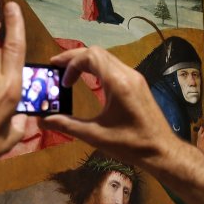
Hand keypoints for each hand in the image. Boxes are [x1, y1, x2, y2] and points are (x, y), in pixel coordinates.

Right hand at [42, 46, 203, 203]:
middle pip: (97, 52)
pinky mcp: (138, 84)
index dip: (71, 64)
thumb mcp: (95, 135)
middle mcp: (127, 74)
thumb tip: (42, 121)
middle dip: (74, 58)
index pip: (90, 56)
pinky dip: (97, 69)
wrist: (161, 150)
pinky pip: (114, 67)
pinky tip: (88, 81)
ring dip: (86, 62)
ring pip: (106, 58)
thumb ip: (67, 125)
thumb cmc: (130, 144)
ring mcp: (135, 78)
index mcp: (118, 83)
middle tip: (55, 67)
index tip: (62, 82)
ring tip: (69, 74)